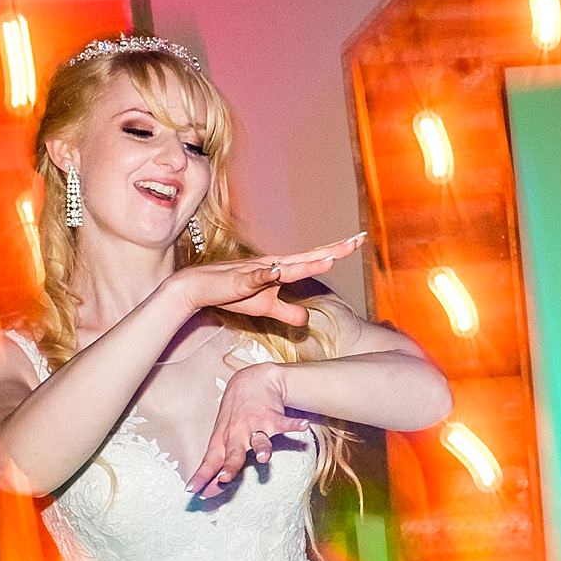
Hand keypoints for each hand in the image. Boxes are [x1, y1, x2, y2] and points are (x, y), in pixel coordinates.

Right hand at [165, 234, 365, 327]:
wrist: (201, 288)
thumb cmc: (233, 293)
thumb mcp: (267, 308)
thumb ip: (289, 313)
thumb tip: (307, 321)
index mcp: (283, 269)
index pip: (315, 258)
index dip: (336, 250)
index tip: (359, 241)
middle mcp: (275, 264)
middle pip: (310, 256)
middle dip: (334, 249)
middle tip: (359, 239)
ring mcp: (259, 270)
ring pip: (288, 266)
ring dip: (309, 263)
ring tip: (331, 259)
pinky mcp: (242, 279)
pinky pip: (257, 276)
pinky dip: (267, 274)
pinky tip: (278, 271)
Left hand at [186, 361, 308, 496]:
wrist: (250, 381)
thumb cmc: (235, 415)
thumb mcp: (222, 437)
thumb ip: (219, 463)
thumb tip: (208, 489)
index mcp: (223, 441)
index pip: (210, 462)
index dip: (202, 476)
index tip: (193, 491)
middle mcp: (237, 434)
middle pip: (233, 454)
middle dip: (230, 467)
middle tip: (225, 479)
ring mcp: (254, 425)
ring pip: (258, 439)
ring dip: (262, 448)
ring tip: (264, 457)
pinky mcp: (272, 417)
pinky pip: (284, 423)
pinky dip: (294, 425)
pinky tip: (302, 426)